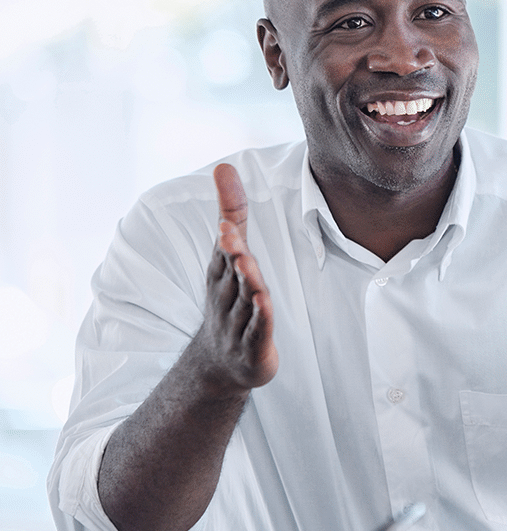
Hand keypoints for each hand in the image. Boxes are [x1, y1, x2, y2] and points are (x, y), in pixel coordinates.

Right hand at [194, 164, 277, 391]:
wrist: (220, 364)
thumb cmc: (230, 299)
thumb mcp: (230, 256)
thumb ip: (232, 212)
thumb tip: (223, 166)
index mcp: (222, 274)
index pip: (223, 252)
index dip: (226, 237)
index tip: (225, 220)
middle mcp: (226, 296)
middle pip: (231, 272)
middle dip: (230, 253)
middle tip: (229, 234)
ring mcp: (238, 322)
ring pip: (243, 298)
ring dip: (246, 280)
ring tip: (246, 262)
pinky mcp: (253, 345)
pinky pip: (257, 328)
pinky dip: (259, 316)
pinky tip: (262, 302)